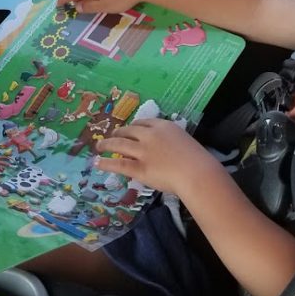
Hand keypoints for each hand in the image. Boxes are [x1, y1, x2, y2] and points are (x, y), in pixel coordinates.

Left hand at [95, 118, 220, 194]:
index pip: (143, 123)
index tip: (129, 129)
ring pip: (119, 144)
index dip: (133, 126)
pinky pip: (119, 164)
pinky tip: (98, 162)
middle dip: (118, 133)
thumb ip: (170, 141)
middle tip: (112, 136)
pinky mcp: (139, 168)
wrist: (197, 172)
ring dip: (106, 144)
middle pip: (128, 131)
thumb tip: (161, 148)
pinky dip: (106, 162)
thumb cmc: (197, 159)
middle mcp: (150, 135)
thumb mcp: (183, 141)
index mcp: (163, 126)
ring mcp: (143, 151)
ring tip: (99, 146)